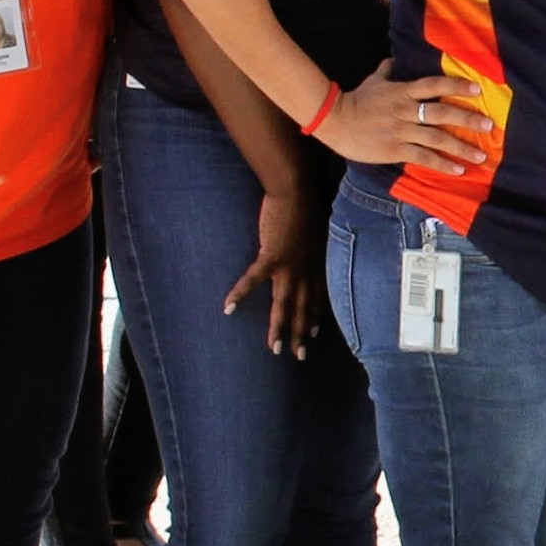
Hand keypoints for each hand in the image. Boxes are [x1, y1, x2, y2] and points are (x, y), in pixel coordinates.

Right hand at [227, 170, 332, 356]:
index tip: (314, 333)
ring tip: (274, 349)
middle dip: (301, 333)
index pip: (316, 297)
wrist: (297, 190)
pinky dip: (241, 294)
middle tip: (300, 355)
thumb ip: (312, 241)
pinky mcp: (272, 256)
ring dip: (278, 328)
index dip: (314, 316)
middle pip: (303, 307)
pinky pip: (253, 280)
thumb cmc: (306, 203)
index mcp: (316, 263)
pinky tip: (228, 308)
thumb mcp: (316, 227)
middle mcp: (306, 269)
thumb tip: (309, 243)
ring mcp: (289, 265)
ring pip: (284, 303)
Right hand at [321, 68, 497, 176]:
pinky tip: (457, 170)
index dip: (456, 86)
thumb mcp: (374, 81)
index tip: (477, 90)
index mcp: (402, 91)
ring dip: (460, 147)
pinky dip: (441, 164)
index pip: (433, 85)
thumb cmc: (356, 100)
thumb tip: (394, 59)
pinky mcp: (395, 149)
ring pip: (436, 138)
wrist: (334, 121)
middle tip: (489, 126)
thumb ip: (387, 71)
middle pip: (441, 113)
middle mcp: (405, 110)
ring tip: (480, 156)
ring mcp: (401, 130)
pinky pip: (423, 157)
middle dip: (467, 120)